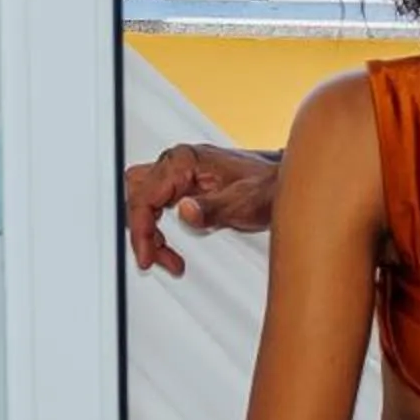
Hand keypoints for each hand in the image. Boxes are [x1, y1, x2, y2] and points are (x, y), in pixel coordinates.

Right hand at [124, 143, 282, 274]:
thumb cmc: (267, 187)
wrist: (283, 182)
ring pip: (143, 200)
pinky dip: (157, 227)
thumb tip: (184, 211)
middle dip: (143, 231)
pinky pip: (156, 204)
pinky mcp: (184, 183)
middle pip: (137, 196)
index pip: (144, 195)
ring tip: (168, 257)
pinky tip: (168, 245)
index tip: (147, 254)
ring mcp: (180, 171)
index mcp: (185, 160)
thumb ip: (211, 208)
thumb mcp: (242, 203)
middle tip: (156, 258)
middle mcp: (178, 162)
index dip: (141, 229)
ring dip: (149, 231)